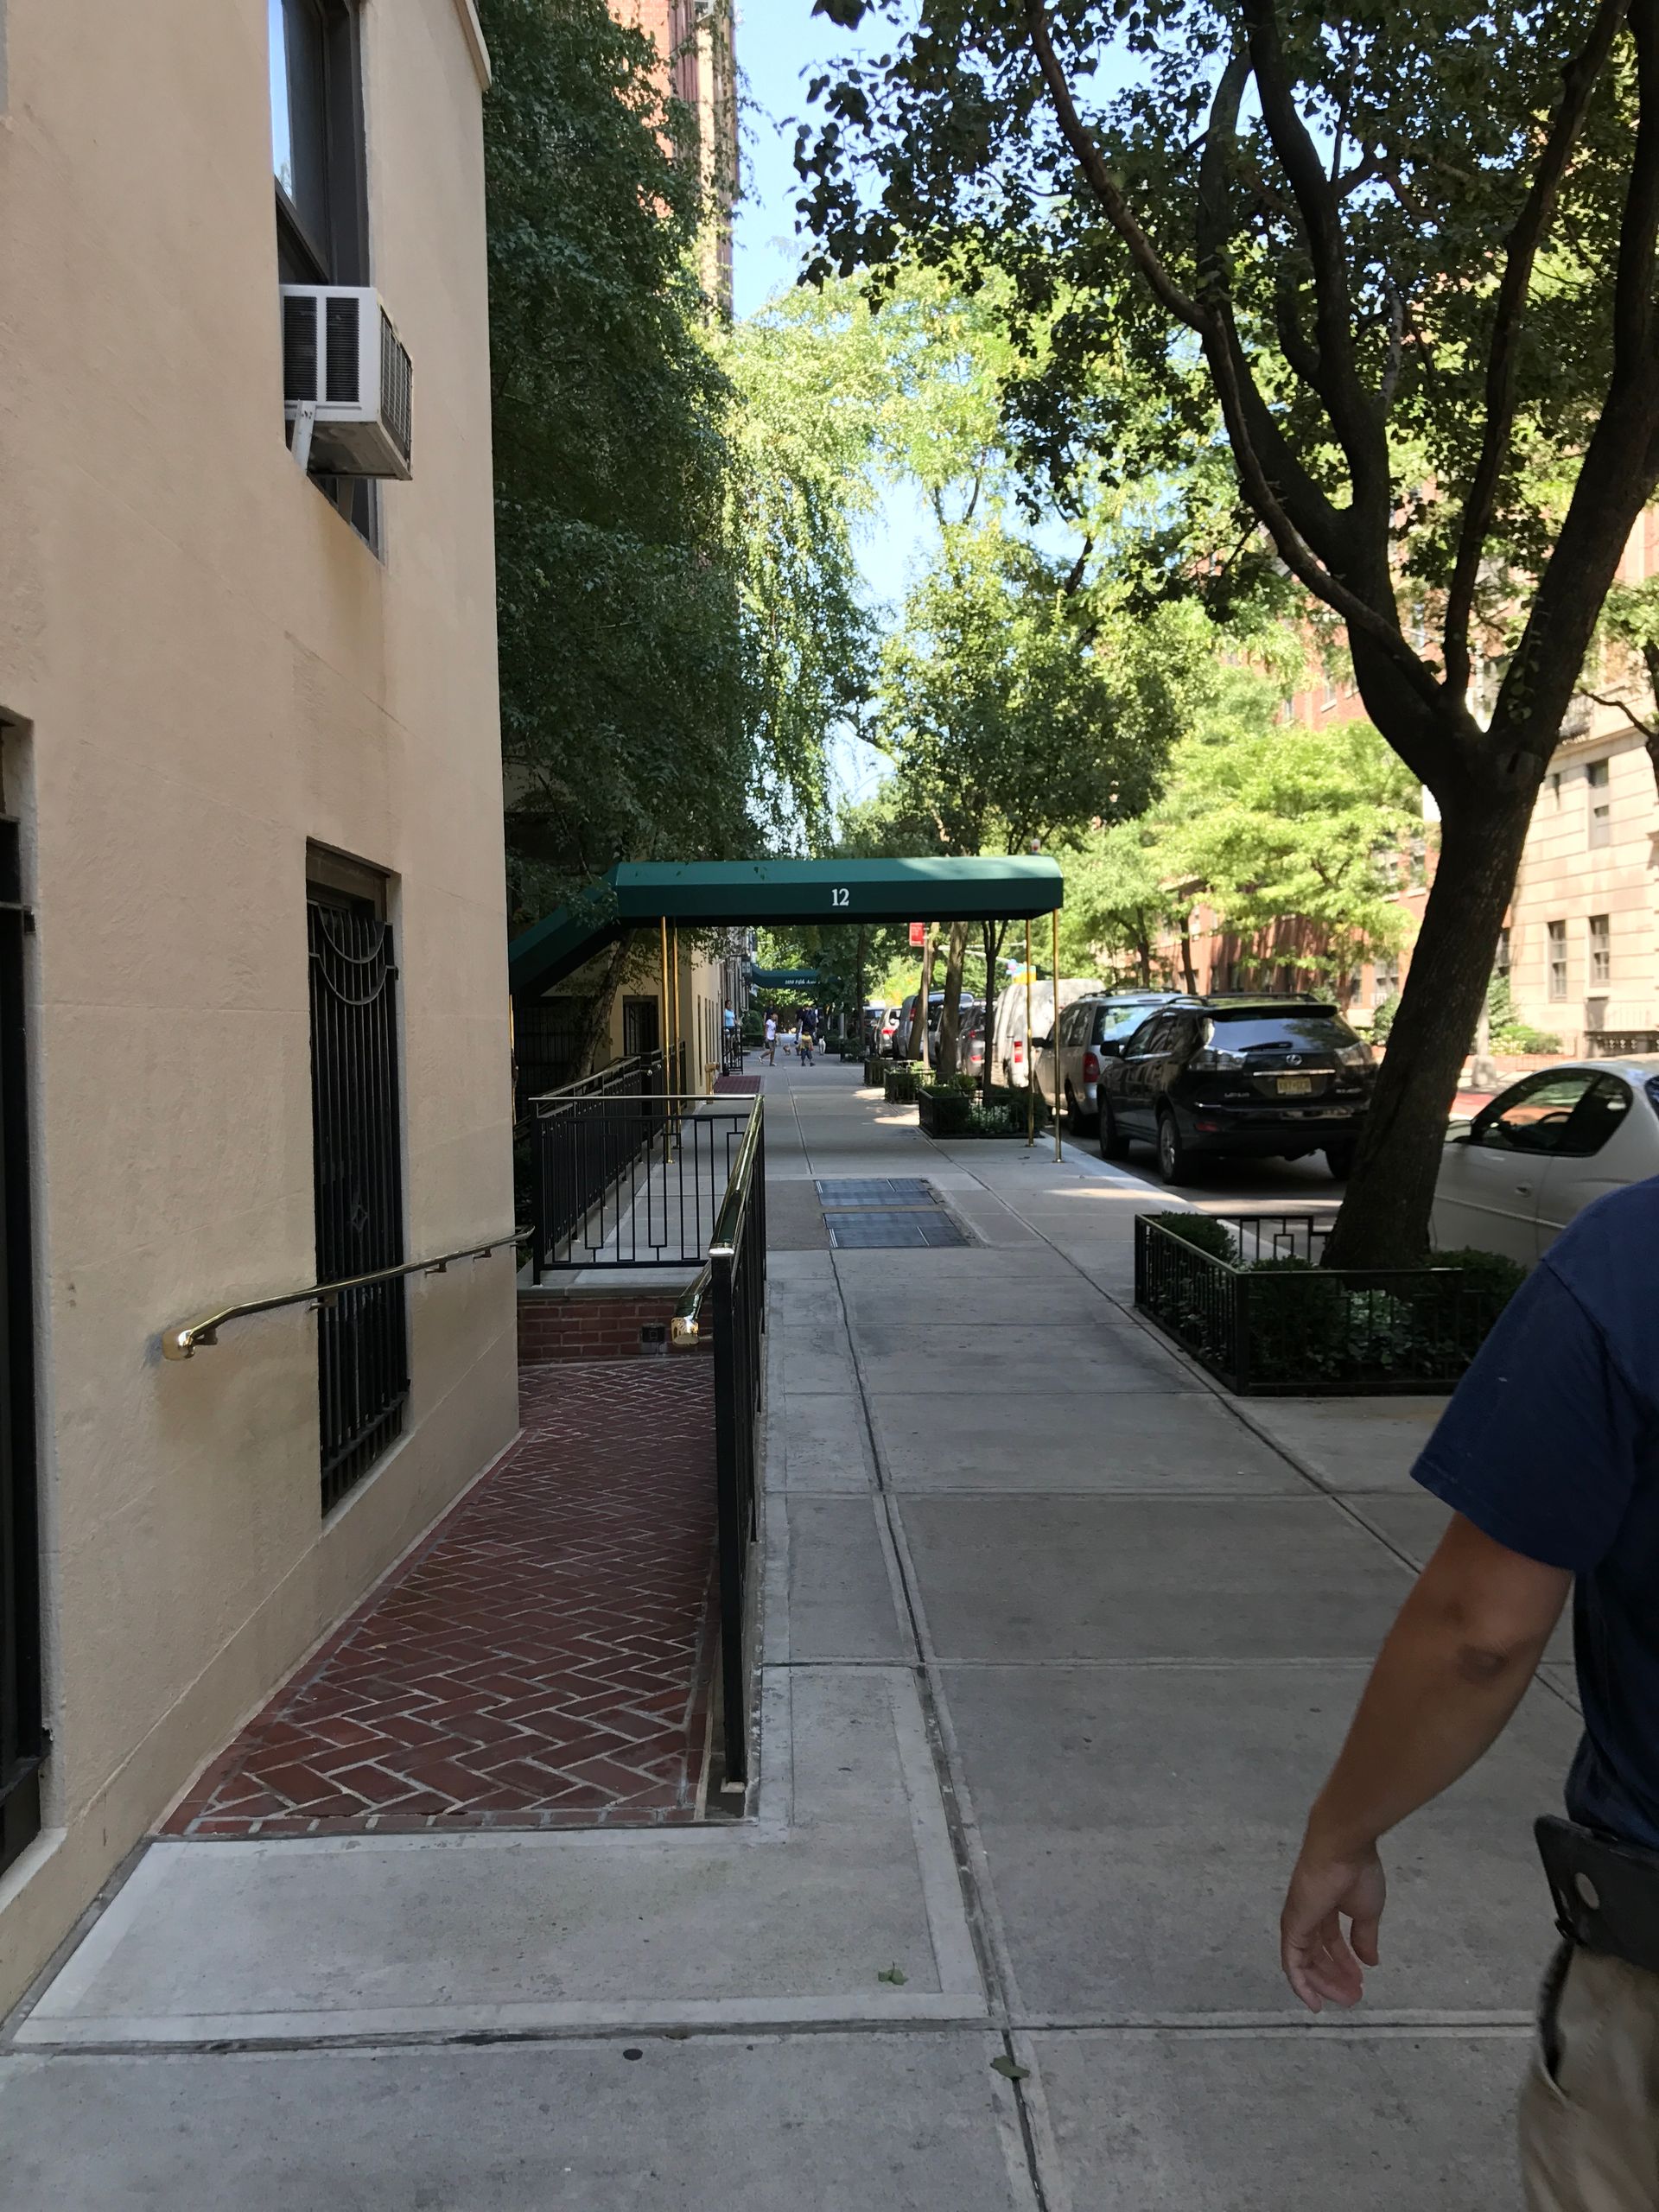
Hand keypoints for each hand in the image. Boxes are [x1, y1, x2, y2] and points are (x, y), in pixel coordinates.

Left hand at [1280, 1836, 1386, 2011]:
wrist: (1342, 1851)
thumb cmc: (1357, 1875)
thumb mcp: (1367, 1912)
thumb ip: (1365, 1937)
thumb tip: (1371, 1961)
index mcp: (1328, 1907)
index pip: (1331, 1940)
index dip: (1344, 1962)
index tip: (1360, 1981)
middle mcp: (1309, 1915)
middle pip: (1317, 1953)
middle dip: (1335, 1977)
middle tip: (1355, 1997)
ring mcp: (1298, 1921)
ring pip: (1305, 1961)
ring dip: (1325, 1983)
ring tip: (1348, 2000)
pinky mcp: (1292, 1927)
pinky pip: (1292, 1962)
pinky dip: (1301, 1984)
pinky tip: (1314, 2002)